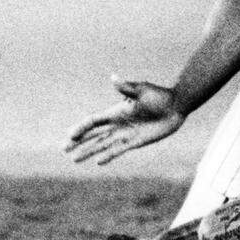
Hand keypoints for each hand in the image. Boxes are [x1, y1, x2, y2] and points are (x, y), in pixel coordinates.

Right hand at [63, 76, 185, 164]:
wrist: (176, 106)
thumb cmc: (159, 96)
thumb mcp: (142, 90)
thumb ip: (127, 88)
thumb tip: (113, 78)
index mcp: (116, 111)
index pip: (94, 121)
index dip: (81, 128)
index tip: (70, 135)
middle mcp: (118, 123)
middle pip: (93, 135)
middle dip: (78, 142)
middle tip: (63, 150)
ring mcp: (126, 133)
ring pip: (102, 145)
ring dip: (88, 151)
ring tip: (74, 159)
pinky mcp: (136, 142)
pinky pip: (118, 150)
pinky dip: (108, 156)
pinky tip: (98, 162)